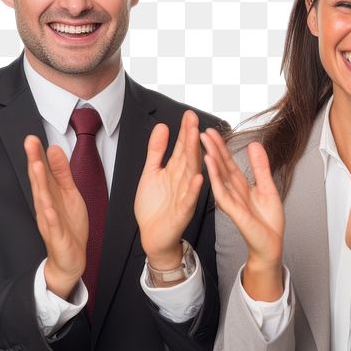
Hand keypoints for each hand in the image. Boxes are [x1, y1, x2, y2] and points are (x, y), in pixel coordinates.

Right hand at [24, 135, 87, 298]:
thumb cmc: (68, 226)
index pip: (42, 173)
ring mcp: (50, 222)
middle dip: (34, 162)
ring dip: (40, 184)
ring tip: (37, 166)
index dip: (37, 156)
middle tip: (30, 143)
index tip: (32, 138)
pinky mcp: (58, 237)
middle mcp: (46, 206)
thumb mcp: (69, 195)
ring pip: (44, 201)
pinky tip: (48, 208)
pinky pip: (53, 226)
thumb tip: (54, 150)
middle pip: (39, 182)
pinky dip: (51, 217)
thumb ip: (62, 173)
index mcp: (49, 195)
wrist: (70, 258)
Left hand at [134, 111, 203, 269]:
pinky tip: (199, 178)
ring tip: (197, 141)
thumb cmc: (155, 206)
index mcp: (176, 170)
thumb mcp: (151, 172)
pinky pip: (190, 199)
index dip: (184, 132)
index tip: (188, 115)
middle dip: (191, 139)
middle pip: (189, 157)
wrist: (153, 235)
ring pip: (192, 174)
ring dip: (195, 158)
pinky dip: (194, 189)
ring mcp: (185, 195)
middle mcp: (183, 180)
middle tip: (194, 121)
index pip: (182, 147)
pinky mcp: (183, 211)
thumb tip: (162, 126)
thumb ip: (156, 150)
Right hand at [200, 129, 284, 300]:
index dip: (221, 146)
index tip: (211, 132)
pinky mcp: (233, 210)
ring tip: (203, 143)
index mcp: (240, 185)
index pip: (228, 162)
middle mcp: (233, 191)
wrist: (271, 244)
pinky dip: (215, 177)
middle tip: (202, 132)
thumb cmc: (268, 221)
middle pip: (220, 166)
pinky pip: (221, 191)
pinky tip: (209, 164)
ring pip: (218, 176)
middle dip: (212, 148)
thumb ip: (260, 167)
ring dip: (210, 159)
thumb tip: (255, 145)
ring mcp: (231, 200)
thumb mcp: (268, 187)